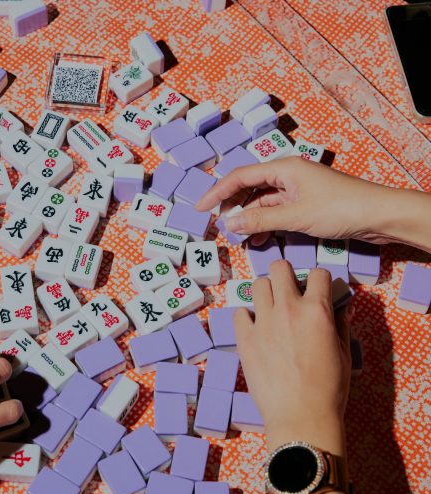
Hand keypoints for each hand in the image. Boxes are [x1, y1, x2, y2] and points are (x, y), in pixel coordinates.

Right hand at [195, 157, 408, 245]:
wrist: (380, 215)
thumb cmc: (341, 208)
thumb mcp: (295, 216)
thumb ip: (260, 220)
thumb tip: (230, 224)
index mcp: (283, 169)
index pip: (239, 177)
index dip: (217, 192)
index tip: (200, 209)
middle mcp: (288, 175)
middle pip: (248, 187)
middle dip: (230, 205)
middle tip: (215, 224)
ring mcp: (297, 190)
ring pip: (262, 202)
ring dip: (248, 218)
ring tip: (237, 236)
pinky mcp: (306, 204)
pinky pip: (276, 212)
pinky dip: (264, 224)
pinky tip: (259, 239)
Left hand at [235, 261, 351, 453]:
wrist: (301, 416)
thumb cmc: (329, 388)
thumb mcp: (343, 353)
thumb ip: (340, 324)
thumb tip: (339, 306)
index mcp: (316, 310)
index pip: (318, 273)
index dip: (320, 280)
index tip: (318, 290)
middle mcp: (287, 309)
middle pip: (279, 267)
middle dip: (286, 274)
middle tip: (289, 290)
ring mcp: (262, 322)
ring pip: (258, 284)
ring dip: (266, 292)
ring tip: (271, 308)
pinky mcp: (243, 338)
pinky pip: (239, 313)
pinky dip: (247, 317)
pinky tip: (256, 329)